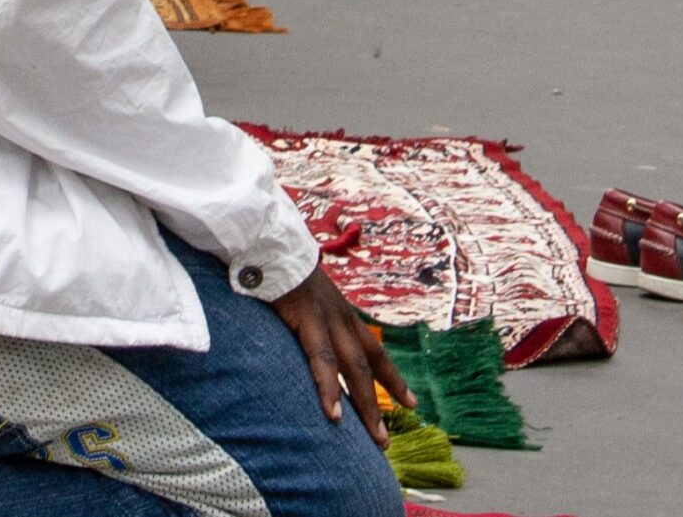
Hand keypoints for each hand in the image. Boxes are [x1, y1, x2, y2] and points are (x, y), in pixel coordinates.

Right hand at [272, 266, 408, 445]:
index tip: (413, 404)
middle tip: (386, 441)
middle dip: (381, 404)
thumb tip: (305, 339)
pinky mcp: (306, 318)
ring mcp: (326, 318)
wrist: (269, 241)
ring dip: (366, 406)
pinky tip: (333, 413)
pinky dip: (329, 388)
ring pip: (353, 369)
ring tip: (375, 437)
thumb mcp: (305, 298)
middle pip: (369, 366)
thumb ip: (309, 320)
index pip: (375, 351)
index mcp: (342, 314)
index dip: (394, 379)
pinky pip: (321, 360)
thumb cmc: (281, 270)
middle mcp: (341, 317)